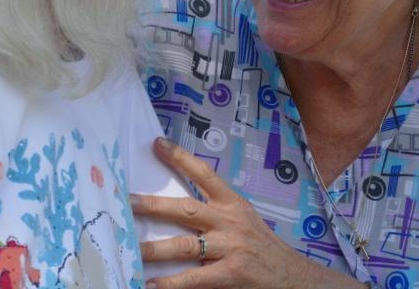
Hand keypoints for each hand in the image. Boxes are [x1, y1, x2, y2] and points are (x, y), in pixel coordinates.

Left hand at [131, 137, 362, 288]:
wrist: (293, 277)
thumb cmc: (263, 249)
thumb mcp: (244, 221)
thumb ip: (216, 213)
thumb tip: (176, 209)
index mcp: (233, 204)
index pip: (205, 174)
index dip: (180, 158)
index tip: (157, 144)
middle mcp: (230, 221)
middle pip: (186, 209)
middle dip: (152, 205)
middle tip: (125, 202)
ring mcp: (230, 248)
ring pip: (184, 245)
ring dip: (153, 248)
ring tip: (128, 248)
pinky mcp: (231, 274)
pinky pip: (193, 278)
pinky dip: (169, 283)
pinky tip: (150, 284)